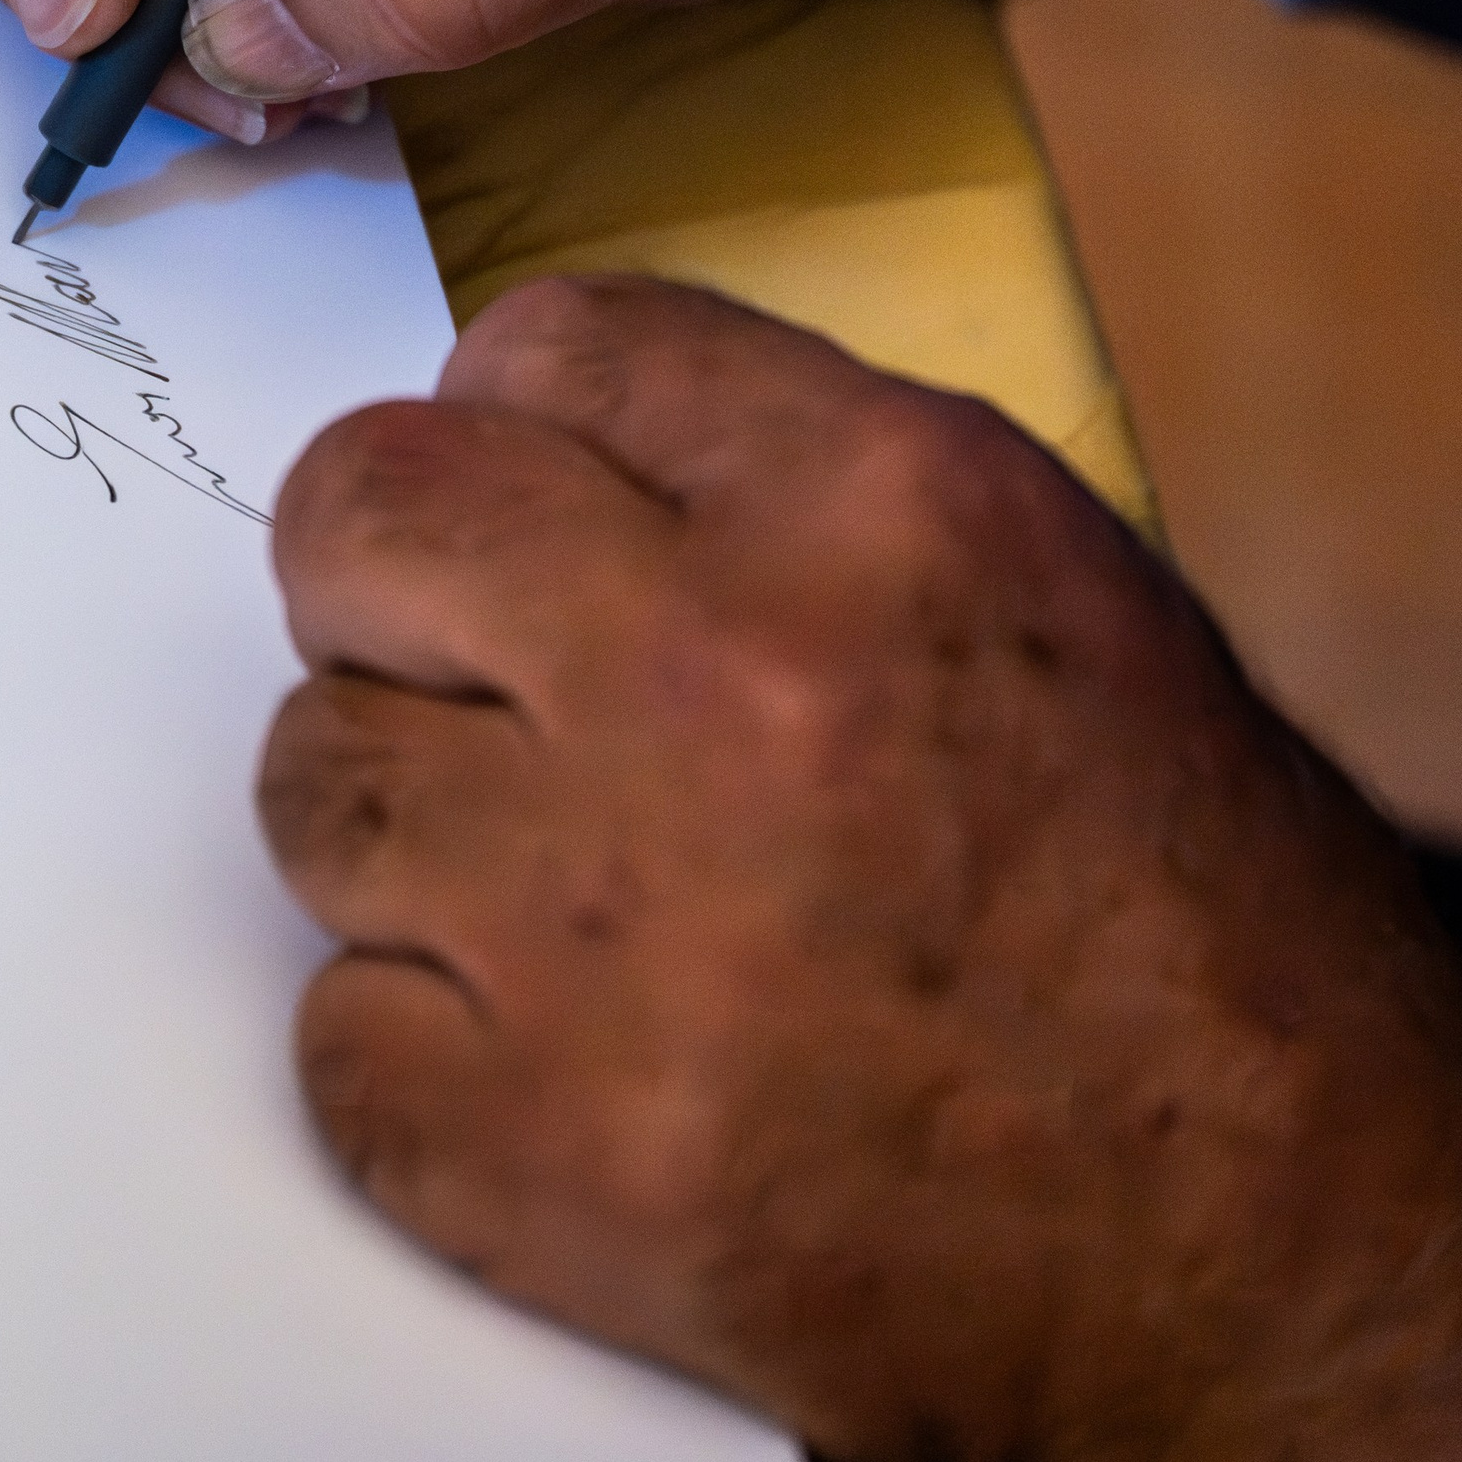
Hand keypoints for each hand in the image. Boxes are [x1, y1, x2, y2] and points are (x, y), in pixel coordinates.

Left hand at [258, 276, 1461, 1458]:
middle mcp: (721, 676)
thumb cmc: (1181, 913)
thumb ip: (780, 476)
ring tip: (543, 887)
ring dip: (405, 825)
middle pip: (361, 514)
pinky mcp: (545, 1152)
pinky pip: (333, 1026)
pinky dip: (419, 1049)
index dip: (499, 411)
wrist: (1277, 1252)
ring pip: (316, 774)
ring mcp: (609, 925)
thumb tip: (546, 448)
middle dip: (378, 575)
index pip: (544, 339)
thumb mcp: (1038, 578)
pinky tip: (556, 1052)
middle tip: (447, 653)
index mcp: (872, 507)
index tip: (507, 481)